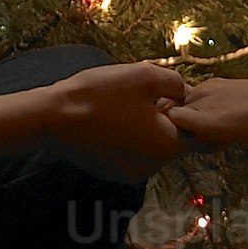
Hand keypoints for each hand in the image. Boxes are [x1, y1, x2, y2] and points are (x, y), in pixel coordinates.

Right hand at [43, 60, 191, 178]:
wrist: (54, 117)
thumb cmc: (102, 94)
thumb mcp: (146, 76)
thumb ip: (175, 83)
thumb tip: (182, 92)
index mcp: (167, 146)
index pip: (193, 131)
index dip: (184, 109)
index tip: (166, 93)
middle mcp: (152, 166)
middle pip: (170, 140)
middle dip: (163, 118)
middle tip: (142, 96)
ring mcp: (130, 173)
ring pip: (148, 146)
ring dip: (143, 128)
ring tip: (122, 105)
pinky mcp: (110, 173)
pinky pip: (129, 153)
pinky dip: (126, 138)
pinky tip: (109, 119)